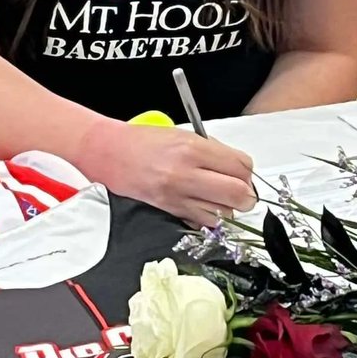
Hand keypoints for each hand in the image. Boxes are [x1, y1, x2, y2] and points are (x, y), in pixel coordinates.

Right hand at [82, 121, 255, 228]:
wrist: (109, 153)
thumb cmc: (142, 141)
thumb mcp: (183, 134)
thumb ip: (212, 150)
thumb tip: (238, 167)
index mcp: (192, 149)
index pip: (241, 166)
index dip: (247, 171)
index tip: (243, 172)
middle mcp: (186, 175)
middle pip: (238, 194)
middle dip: (245, 194)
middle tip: (240, 189)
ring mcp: (177, 197)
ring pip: (223, 214)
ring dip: (227, 208)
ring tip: (218, 197)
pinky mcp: (169, 212)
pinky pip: (203, 223)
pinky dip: (210, 218)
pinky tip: (203, 205)